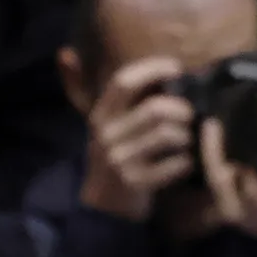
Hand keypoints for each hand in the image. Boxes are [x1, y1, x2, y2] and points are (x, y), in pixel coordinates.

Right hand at [77, 55, 197, 221]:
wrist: (103, 205)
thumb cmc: (110, 153)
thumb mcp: (98, 121)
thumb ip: (83, 87)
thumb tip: (65, 52)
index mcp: (100, 114)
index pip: (124, 81)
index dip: (153, 69)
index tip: (177, 68)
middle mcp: (106, 135)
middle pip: (156, 109)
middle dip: (182, 109)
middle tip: (191, 115)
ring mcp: (120, 160)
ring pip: (170, 135)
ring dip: (187, 136)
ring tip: (187, 140)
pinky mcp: (136, 183)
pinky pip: (177, 164)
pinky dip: (187, 162)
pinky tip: (184, 164)